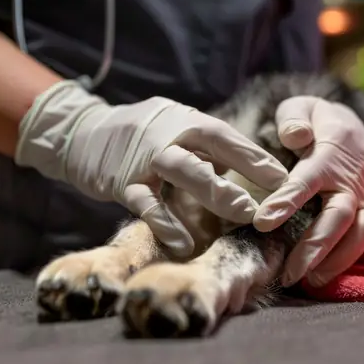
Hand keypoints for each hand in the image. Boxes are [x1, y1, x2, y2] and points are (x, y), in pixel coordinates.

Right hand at [15, 80, 287, 256]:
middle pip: (208, 148)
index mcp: (183, 120)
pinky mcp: (121, 182)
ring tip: (244, 213)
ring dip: (215, 192)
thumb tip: (244, 165)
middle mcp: (166, 133)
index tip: (283, 177)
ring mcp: (143, 158)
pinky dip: (165, 223)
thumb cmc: (139, 134)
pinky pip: (146, 204)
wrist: (81, 132)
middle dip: (242, 173)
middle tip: (271, 197)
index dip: (255, 156)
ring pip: (182, 170)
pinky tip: (183, 244)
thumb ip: (203, 145)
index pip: (225, 135)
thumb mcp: (172, 126)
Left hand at [253, 96, 363, 286]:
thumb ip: (294, 119)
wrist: (353, 126)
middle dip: (315, 247)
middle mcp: (350, 181)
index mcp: (325, 158)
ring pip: (360, 232)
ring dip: (340, 259)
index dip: (285, 201)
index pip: (304, 182)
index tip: (262, 222)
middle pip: (336, 217)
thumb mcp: (301, 108)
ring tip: (314, 281)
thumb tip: (295, 135)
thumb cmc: (316, 122)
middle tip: (290, 274)